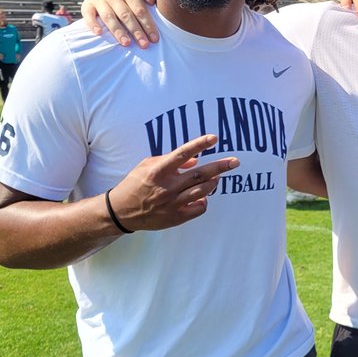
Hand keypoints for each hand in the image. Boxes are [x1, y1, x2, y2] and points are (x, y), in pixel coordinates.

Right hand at [81, 0, 158, 47]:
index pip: (139, 9)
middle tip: (144, 45)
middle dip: (136, 31)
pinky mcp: (87, 5)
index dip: (148, 24)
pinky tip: (99, 33)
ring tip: (127, 43)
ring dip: (118, 31)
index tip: (154, 39)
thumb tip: (151, 0)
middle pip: (125, 15)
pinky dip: (93, 24)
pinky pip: (88, 15)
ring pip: (109, 17)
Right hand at [106, 135, 238, 230]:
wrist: (122, 211)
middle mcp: (167, 187)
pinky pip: (199, 208)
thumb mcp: (147, 166)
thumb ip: (171, 161)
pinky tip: (202, 197)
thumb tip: (196, 159)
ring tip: (217, 178)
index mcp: (158, 171)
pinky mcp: (175, 217)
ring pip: (202, 191)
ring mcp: (172, 203)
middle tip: (235, 162)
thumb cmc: (135, 184)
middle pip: (199, 174)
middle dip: (220, 167)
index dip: (200, 144)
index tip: (214, 138)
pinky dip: (204, 201)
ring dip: (213, 183)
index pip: (183, 154)